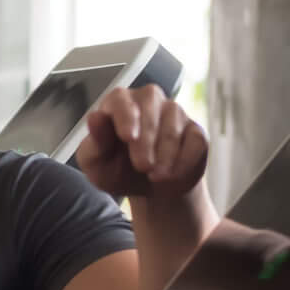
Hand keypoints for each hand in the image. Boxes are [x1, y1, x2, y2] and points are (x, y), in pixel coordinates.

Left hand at [77, 85, 209, 205]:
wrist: (150, 189)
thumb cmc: (118, 170)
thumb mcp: (97, 164)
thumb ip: (94, 143)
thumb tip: (94, 118)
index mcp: (118, 102)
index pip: (121, 99)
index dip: (126, 116)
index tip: (128, 136)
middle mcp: (148, 100)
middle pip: (150, 107)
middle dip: (146, 140)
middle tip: (142, 166)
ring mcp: (174, 112)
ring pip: (173, 124)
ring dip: (165, 154)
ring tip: (154, 176)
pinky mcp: (195, 130)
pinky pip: (195, 141)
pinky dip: (183, 161)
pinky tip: (172, 175)